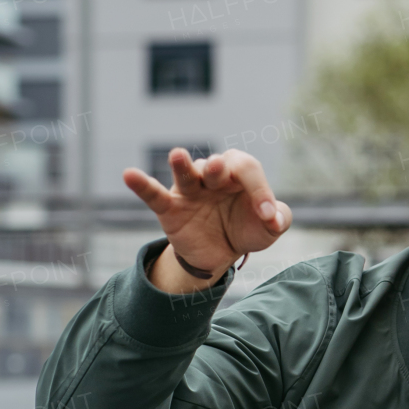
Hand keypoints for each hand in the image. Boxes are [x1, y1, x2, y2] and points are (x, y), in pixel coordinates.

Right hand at [124, 148, 291, 287]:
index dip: (260, 190)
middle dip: (218, 168)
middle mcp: (213, 176)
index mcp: (239, 175)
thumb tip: (274, 217)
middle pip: (216, 165)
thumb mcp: (269, 228)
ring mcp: (190, 190)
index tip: (267, 216)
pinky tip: (129, 174)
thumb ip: (279, 219)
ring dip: (183, 165)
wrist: (221, 253)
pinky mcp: (170, 207)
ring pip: (186, 174)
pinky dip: (142, 185)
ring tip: (178, 155)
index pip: (248, 170)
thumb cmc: (246, 229)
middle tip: (219, 170)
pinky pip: (154, 194)